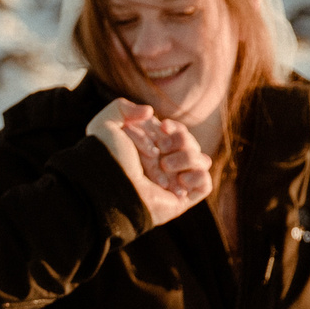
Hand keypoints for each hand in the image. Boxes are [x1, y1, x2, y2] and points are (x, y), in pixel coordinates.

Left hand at [86, 98, 212, 226]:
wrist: (108, 186)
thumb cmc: (105, 158)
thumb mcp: (104, 125)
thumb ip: (121, 108)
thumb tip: (150, 112)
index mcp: (151, 151)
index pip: (178, 133)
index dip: (176, 128)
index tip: (163, 127)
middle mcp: (164, 167)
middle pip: (192, 144)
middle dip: (181, 140)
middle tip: (161, 148)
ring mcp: (174, 183)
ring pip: (202, 161)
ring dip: (187, 158)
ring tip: (165, 166)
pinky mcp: (181, 200)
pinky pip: (206, 184)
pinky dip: (198, 176)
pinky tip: (180, 179)